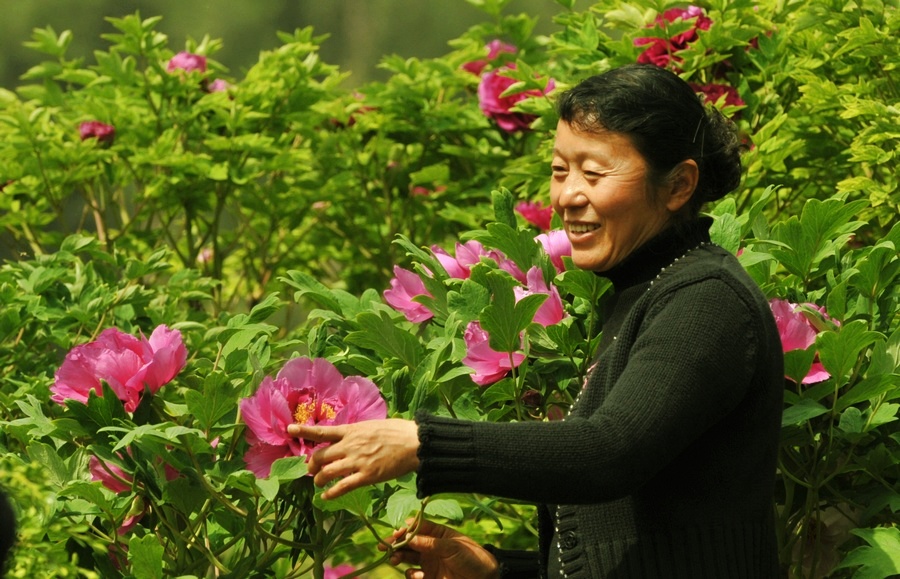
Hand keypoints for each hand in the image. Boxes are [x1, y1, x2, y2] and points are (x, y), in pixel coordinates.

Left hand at [286, 418, 418, 499]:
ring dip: (319, 479)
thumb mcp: (372, 425)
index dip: (304, 430)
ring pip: (327, 473)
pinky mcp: (366, 476)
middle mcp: (350, 446)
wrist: (413, 443)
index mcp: (351, 431)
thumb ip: (357, 433)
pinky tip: (326, 496)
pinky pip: (343, 487)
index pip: (322, 431)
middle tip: (311, 470)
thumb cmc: (397, 431)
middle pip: (320, 457)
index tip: (289, 429)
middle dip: (311, 465)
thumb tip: (348, 436)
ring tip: (318, 483)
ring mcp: (357, 462)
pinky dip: (331, 493)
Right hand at [381, 519, 499, 578]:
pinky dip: (412, 575)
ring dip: (398, 557)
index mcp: (438, 533)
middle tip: (384, 546)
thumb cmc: (472, 558)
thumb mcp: (452, 547)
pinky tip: (419, 576)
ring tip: (394, 559)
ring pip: (406, 557)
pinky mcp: (429, 577)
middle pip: (408, 542)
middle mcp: (430, 546)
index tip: (396, 533)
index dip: (404, 529)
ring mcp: (429, 562)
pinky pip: (413, 575)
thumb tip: (409, 536)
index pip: (417, 527)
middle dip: (395, 543)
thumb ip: (430, 542)